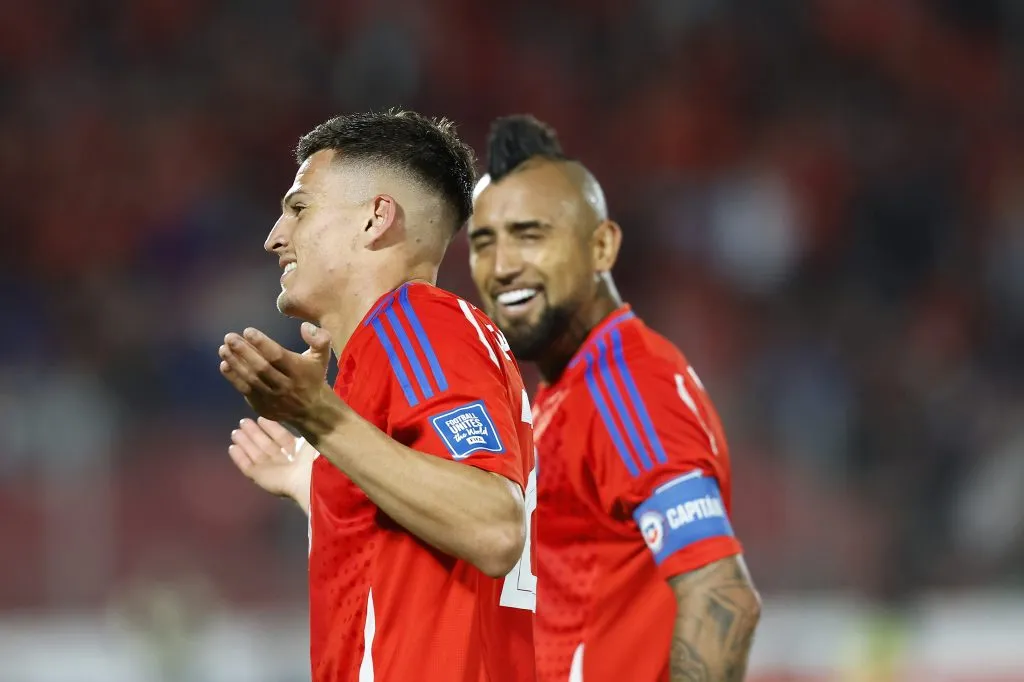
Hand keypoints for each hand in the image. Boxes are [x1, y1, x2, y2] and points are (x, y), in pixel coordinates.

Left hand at [218, 322, 332, 423]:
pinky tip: (225, 365)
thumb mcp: (322, 357)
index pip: (278, 356)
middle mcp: (284, 385)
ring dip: (235, 363)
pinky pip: (245, 390)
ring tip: (223, 349)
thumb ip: (319, 339)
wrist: (312, 411)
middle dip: (243, 352)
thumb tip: (304, 326)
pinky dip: (233, 378)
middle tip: (230, 337)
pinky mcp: (261, 405)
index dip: (262, 344)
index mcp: (298, 371)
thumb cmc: (313, 377)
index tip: (248, 331)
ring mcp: (271, 397)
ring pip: (250, 379)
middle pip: (260, 368)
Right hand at [229, 417, 315, 505]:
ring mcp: (272, 470)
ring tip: (235, 431)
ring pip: (255, 454)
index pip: (282, 438)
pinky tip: (232, 448)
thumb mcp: (312, 436)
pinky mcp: (260, 478)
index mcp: (300, 451)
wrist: (308, 476)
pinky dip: (240, 459)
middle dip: (255, 433)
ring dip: (245, 443)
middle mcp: (285, 461)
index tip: (261, 417)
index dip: (271, 428)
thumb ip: (302, 426)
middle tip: (243, 421)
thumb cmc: (313, 454)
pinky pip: (248, 467)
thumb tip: (295, 414)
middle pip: (266, 445)